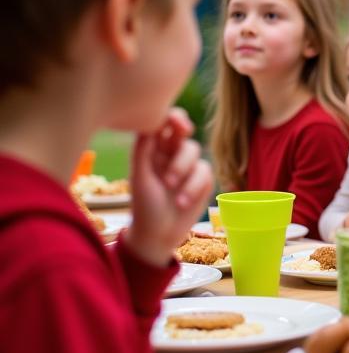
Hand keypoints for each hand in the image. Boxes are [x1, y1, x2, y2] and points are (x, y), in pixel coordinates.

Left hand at [123, 108, 211, 267]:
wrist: (159, 235)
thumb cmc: (144, 206)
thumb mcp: (139, 177)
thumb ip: (143, 149)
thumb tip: (149, 123)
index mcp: (153, 151)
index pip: (163, 125)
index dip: (172, 117)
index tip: (176, 122)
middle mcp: (171, 155)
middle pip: (182, 133)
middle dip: (183, 133)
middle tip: (183, 133)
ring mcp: (188, 167)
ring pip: (194, 152)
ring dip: (183, 170)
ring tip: (172, 190)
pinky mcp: (203, 180)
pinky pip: (205, 172)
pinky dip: (194, 187)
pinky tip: (183, 202)